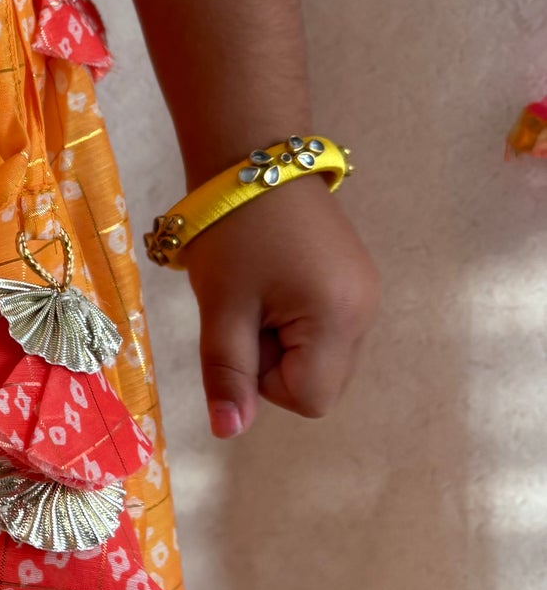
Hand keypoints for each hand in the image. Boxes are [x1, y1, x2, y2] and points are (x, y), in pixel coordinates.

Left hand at [183, 181, 378, 436]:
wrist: (254, 157)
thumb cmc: (233, 231)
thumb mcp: (222, 307)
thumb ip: (228, 374)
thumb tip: (228, 432)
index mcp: (340, 320)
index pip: (307, 399)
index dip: (264, 380)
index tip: (243, 329)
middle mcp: (366, 313)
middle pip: (317, 381)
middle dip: (273, 359)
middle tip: (247, 306)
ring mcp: (365, 294)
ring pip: (318, 356)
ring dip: (280, 338)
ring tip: (259, 290)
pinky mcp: (355, 280)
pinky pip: (323, 327)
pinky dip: (292, 318)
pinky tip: (274, 280)